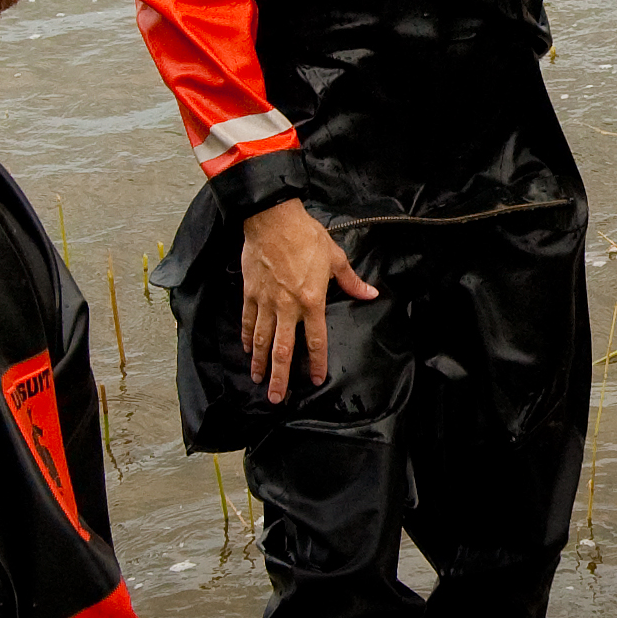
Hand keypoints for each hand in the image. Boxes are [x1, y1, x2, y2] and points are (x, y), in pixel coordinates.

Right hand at [240, 202, 377, 402]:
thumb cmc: (306, 237)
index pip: (316, 340)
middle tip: (276, 397)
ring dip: (260, 362)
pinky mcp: (250, 292)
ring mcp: (266, 301)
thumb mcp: (335, 258)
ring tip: (258, 379)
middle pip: (283, 349)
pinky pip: (248, 320)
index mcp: (311, 301)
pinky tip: (247, 348)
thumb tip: (370, 294)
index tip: (315, 380)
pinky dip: (247, 336)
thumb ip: (351, 281)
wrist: (273, 220)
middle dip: (280, 376)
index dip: (315, 362)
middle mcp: (287, 307)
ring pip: (262, 339)